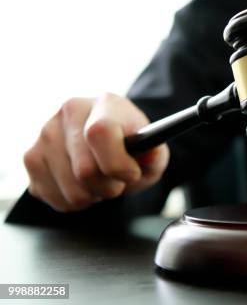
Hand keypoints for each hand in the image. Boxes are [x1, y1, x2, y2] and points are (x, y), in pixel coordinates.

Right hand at [23, 93, 169, 211]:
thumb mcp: (152, 148)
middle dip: (110, 187)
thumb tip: (149, 155)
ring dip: (93, 196)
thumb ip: (155, 155)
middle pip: (85, 171)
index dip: (117, 163)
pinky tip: (82, 184)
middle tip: (118, 181)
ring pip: (71, 191)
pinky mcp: (31, 158)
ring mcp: (44, 135)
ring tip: (101, 180)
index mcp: (104, 103)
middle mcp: (68, 113)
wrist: (107, 139)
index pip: (100, 133)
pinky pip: (56, 199)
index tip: (131, 174)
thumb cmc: (130, 144)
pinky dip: (75, 202)